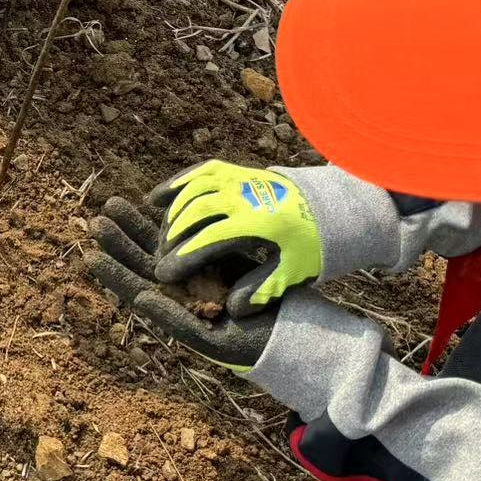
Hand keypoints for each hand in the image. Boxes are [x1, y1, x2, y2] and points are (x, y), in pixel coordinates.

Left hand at [87, 197, 276, 373]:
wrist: (291, 332)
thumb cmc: (250, 344)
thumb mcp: (211, 340)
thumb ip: (175, 321)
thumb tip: (141, 301)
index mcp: (173, 311)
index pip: (138, 289)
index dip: (114, 273)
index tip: (91, 256)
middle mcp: (179, 291)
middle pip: (142, 262)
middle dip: (120, 241)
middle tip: (95, 221)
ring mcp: (195, 272)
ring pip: (158, 246)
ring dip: (136, 227)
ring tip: (113, 205)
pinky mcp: (214, 256)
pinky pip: (185, 236)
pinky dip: (168, 221)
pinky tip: (152, 205)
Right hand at [149, 160, 320, 316]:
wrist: (323, 206)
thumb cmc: (305, 244)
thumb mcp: (291, 271)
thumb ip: (262, 290)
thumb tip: (233, 310)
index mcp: (257, 223)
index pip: (208, 240)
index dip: (182, 259)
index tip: (164, 276)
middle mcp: (243, 196)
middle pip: (194, 213)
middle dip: (171, 237)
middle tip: (159, 259)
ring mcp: (237, 179)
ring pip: (192, 189)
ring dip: (170, 212)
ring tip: (159, 236)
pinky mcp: (233, 170)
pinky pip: (198, 172)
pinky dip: (175, 184)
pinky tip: (157, 199)